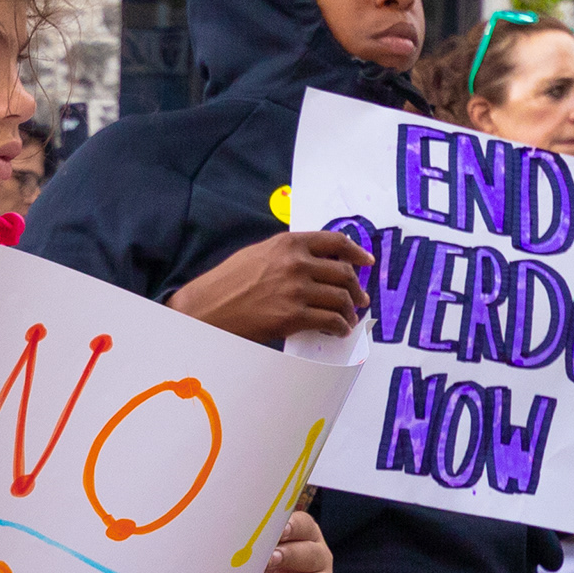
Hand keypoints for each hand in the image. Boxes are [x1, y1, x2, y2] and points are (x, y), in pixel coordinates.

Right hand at [168, 231, 373, 345]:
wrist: (206, 310)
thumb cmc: (226, 284)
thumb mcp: (258, 255)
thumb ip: (288, 254)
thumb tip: (315, 262)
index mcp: (288, 244)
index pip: (335, 242)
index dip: (357, 252)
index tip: (367, 261)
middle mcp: (296, 263)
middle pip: (344, 273)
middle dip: (356, 288)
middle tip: (359, 298)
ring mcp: (296, 290)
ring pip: (341, 298)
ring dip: (349, 311)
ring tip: (348, 319)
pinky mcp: (293, 316)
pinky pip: (331, 321)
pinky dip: (340, 327)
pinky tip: (337, 330)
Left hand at [252, 509, 340, 572]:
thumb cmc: (260, 571)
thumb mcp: (255, 557)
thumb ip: (253, 547)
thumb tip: (234, 540)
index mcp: (304, 538)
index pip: (305, 526)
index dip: (294, 526)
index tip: (280, 530)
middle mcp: (318, 559)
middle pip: (312, 553)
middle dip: (290, 555)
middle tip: (270, 559)